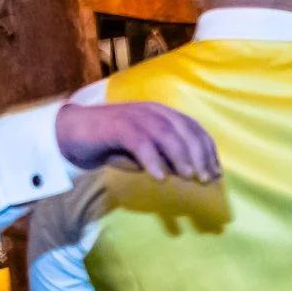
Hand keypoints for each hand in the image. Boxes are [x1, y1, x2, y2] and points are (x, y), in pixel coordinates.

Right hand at [55, 100, 219, 180]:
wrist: (75, 133)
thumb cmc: (114, 145)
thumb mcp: (147, 153)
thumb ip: (168, 158)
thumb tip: (193, 174)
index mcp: (164, 114)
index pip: (194, 129)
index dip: (208, 150)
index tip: (216, 173)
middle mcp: (153, 111)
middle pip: (184, 130)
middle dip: (199, 155)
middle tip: (205, 179)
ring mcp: (135, 116)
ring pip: (166, 134)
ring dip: (180, 156)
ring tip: (189, 177)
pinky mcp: (117, 126)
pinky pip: (140, 142)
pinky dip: (152, 159)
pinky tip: (159, 177)